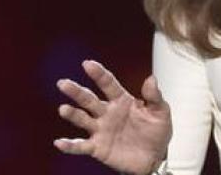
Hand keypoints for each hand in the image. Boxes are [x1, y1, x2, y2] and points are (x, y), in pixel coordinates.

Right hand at [54, 60, 171, 174]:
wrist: (155, 157)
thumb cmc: (156, 132)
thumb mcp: (160, 112)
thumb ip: (154, 96)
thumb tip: (151, 78)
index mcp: (122, 101)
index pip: (108, 84)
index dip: (98, 74)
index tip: (88, 64)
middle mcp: (107, 113)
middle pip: (89, 100)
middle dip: (77, 92)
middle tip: (63, 83)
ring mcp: (101, 130)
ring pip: (82, 119)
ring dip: (72, 114)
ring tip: (63, 109)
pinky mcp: (98, 148)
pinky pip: (81, 146)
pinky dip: (70, 145)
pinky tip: (60, 142)